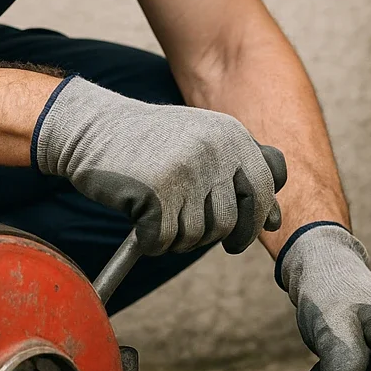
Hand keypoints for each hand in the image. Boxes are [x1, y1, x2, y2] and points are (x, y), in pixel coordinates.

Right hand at [33, 76, 285, 255]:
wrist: (92, 128)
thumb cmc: (149, 143)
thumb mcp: (202, 142)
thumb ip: (241, 175)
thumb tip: (277, 221)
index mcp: (232, 136)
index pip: (266, 188)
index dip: (255, 217)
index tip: (236, 235)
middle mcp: (215, 150)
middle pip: (231, 220)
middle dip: (213, 237)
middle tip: (190, 235)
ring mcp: (187, 171)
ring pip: (198, 235)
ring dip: (177, 238)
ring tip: (158, 218)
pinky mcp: (157, 193)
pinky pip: (165, 240)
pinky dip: (152, 242)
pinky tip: (140, 224)